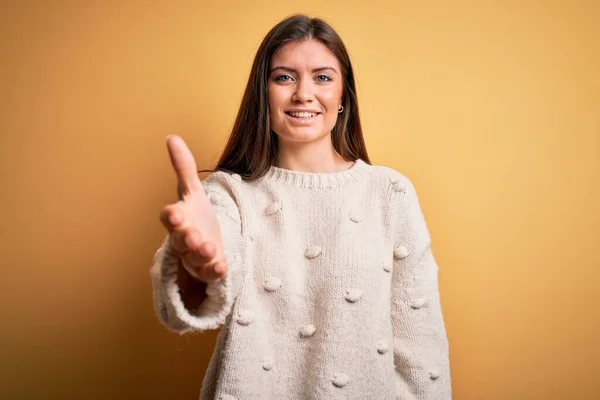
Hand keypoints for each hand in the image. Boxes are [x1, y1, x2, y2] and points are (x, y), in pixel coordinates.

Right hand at [159, 135, 226, 282]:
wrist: (204, 245)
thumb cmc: (195, 216)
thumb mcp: (193, 191)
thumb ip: (183, 168)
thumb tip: (172, 137)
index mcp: (178, 219)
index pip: (169, 217)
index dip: (172, 216)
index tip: (176, 213)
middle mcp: (183, 239)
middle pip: (179, 240)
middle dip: (186, 238)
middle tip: (193, 236)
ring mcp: (194, 256)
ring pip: (194, 258)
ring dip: (201, 254)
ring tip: (210, 249)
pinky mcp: (207, 270)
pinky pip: (209, 273)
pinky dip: (214, 272)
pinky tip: (222, 268)